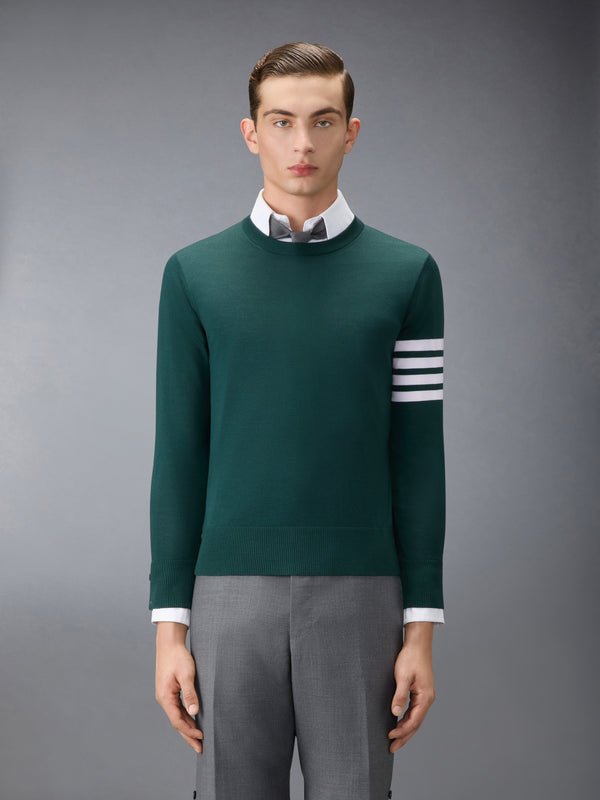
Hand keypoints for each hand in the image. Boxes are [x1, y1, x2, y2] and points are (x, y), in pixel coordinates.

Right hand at [154, 623, 203, 753]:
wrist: (169, 643)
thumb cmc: (178, 657)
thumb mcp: (186, 675)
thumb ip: (190, 694)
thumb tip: (194, 713)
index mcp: (165, 697)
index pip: (177, 721)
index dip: (189, 731)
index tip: (202, 737)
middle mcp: (163, 699)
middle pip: (176, 723)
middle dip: (188, 736)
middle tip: (200, 748)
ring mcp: (166, 695)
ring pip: (177, 716)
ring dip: (187, 727)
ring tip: (199, 738)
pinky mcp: (169, 691)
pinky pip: (177, 709)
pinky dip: (185, 717)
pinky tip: (193, 721)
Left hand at [387, 639, 435, 752]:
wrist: (418, 644)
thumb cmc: (410, 658)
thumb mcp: (403, 676)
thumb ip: (400, 695)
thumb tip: (395, 713)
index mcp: (425, 697)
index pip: (414, 721)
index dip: (402, 731)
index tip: (390, 736)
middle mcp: (427, 699)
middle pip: (416, 724)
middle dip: (404, 736)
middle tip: (392, 748)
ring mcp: (425, 696)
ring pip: (416, 718)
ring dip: (405, 729)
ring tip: (394, 740)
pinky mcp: (421, 692)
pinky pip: (415, 711)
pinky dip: (407, 719)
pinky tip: (399, 722)